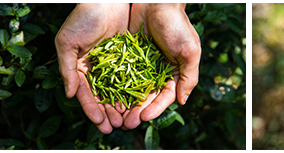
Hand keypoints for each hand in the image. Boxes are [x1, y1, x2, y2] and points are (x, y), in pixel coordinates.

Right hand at [55, 3, 129, 133]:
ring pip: (120, 90)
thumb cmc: (83, 17)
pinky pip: (135, 78)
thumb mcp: (68, 42)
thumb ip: (67, 69)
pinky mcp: (131, 57)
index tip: (100, 123)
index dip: (92, 109)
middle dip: (109, 113)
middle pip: (104, 96)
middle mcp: (98, 68)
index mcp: (81, 66)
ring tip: (129, 121)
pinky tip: (141, 104)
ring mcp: (116, 64)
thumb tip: (70, 95)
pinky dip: (136, 91)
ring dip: (124, 107)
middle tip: (117, 127)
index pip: (87, 93)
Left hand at [121, 3, 200, 128]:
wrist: (157, 1)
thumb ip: (189, 77)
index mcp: (174, 72)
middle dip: (137, 110)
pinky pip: (119, 73)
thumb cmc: (177, 25)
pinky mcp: (126, 55)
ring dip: (124, 103)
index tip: (145, 117)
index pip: (165, 96)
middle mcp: (157, 71)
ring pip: (131, 88)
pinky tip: (106, 96)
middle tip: (127, 123)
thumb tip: (182, 101)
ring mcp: (141, 64)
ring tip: (115, 115)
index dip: (155, 108)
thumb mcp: (190, 51)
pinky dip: (113, 85)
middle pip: (146, 96)